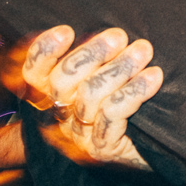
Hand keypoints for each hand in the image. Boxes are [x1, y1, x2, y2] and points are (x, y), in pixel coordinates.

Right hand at [22, 25, 162, 168]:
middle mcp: (60, 116)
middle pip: (61, 80)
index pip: (33, 73)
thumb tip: (108, 31)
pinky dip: (134, 92)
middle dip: (91, 53)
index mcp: (52, 97)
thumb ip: (96, 61)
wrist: (150, 154)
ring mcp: (79, 135)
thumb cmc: (128, 108)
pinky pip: (112, 114)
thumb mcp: (106, 80)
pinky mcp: (101, 148)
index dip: (43, 51)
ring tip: (143, 51)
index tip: (66, 31)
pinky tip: (153, 78)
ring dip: (119, 68)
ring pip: (89, 94)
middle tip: (120, 36)